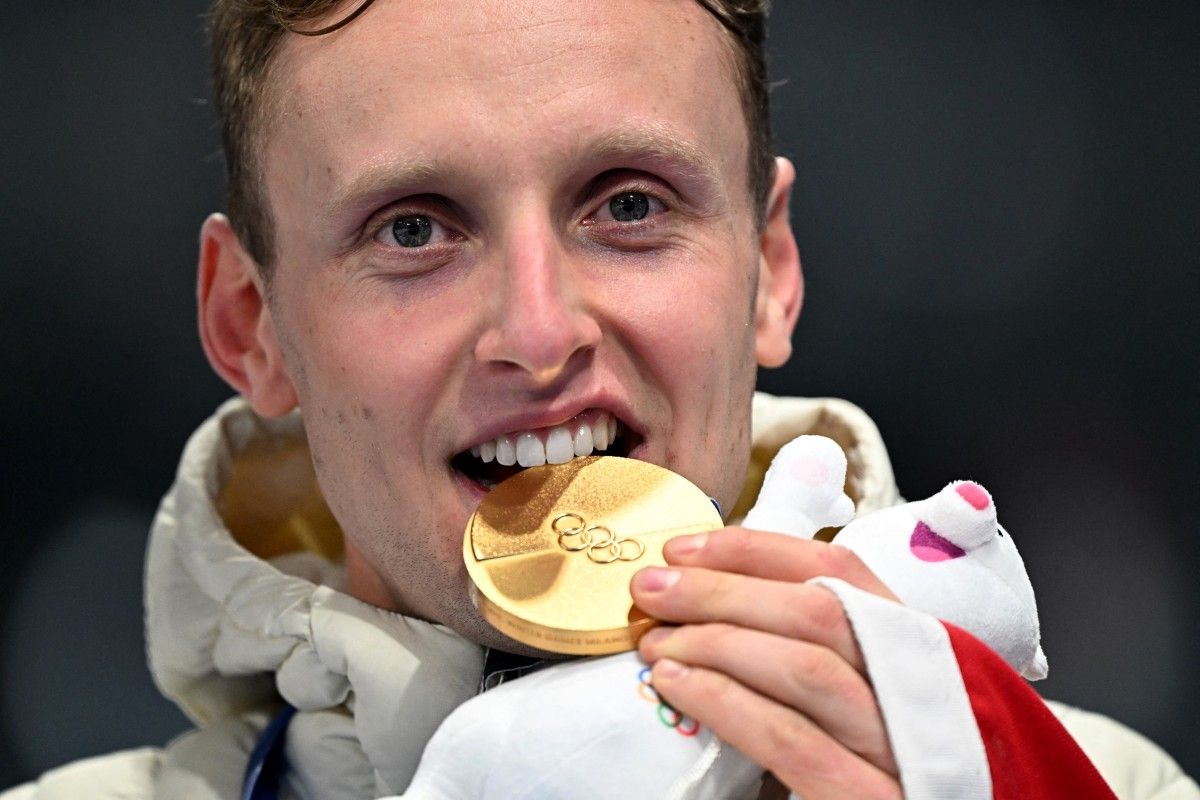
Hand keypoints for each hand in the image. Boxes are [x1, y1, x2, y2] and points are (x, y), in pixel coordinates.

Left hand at [632, 527, 902, 799]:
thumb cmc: (888, 762)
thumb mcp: (869, 694)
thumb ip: (816, 650)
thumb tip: (714, 606)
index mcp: (924, 647)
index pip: (842, 571)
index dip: (756, 551)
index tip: (685, 548)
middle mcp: (921, 688)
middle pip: (816, 611)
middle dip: (721, 589)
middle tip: (651, 586)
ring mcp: (901, 747)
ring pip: (804, 667)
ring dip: (715, 641)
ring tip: (656, 642)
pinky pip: (791, 741)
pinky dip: (727, 703)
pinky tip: (679, 686)